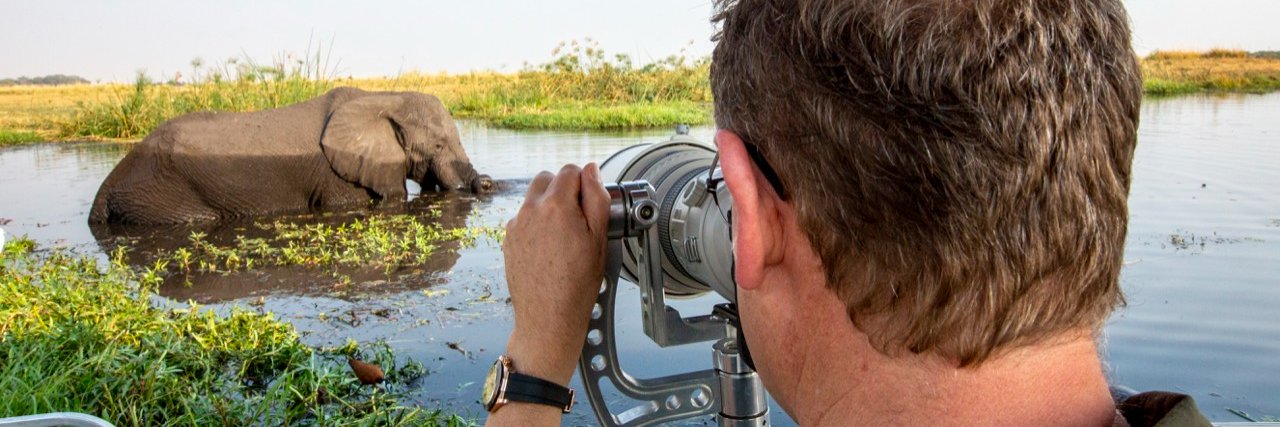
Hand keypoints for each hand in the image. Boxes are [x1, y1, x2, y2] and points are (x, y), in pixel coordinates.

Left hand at [501, 163, 609, 384]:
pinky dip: (536, 223)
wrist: (548, 317)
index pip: (570, 171)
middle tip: (578, 216)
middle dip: (563, 189)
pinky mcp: (508, 239)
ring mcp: (516, 225)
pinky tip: (549, 248)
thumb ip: (597, 198)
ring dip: (548, 205)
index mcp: (555, 206)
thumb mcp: (599, 238)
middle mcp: (530, 210)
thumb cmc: (577, 284)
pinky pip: (524, 218)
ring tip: (564, 235)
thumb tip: (592, 170)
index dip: (584, 183)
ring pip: (533, 198)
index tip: (590, 201)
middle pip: (547, 178)